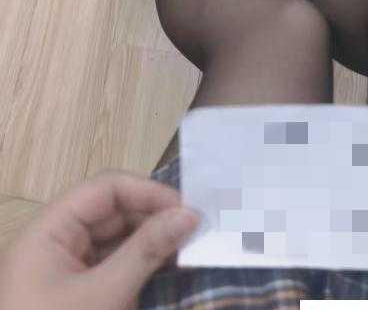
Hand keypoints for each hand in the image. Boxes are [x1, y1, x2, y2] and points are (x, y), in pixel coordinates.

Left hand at [0, 170, 198, 309]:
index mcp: (49, 230)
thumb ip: (146, 251)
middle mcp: (56, 243)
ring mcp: (66, 272)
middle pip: (113, 212)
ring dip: (152, 243)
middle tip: (198, 232)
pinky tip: (171, 274)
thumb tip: (190, 214)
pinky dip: (142, 268)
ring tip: (191, 251)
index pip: (106, 188)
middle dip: (155, 218)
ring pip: (117, 241)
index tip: (189, 210)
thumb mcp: (103, 296)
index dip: (148, 192)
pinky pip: (114, 268)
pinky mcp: (77, 298)